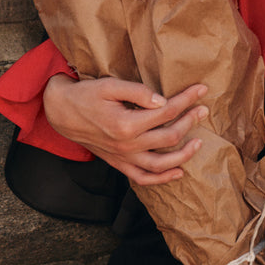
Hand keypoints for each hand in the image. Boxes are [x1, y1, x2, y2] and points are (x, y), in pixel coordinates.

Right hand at [44, 73, 208, 185]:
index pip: (167, 112)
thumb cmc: (86, 95)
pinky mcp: (118, 163)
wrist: (61, 112)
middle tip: (203, 110)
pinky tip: (178, 172)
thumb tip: (163, 101)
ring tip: (198, 142)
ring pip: (161, 165)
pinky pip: (143, 178)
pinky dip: (162, 179)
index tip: (201, 90)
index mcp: (126, 124)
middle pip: (169, 137)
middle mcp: (127, 145)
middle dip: (190, 122)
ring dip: (184, 155)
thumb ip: (138, 92)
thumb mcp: (110, 85)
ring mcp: (123, 158)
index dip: (187, 100)